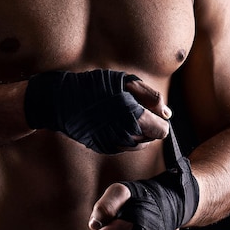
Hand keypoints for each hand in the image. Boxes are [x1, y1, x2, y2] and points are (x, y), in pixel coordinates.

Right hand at [24, 69, 169, 153]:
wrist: (62, 101)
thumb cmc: (94, 86)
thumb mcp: (125, 81)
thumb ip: (149, 96)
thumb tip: (166, 112)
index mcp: (135, 118)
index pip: (163, 131)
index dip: (159, 119)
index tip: (151, 110)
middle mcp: (127, 136)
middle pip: (151, 138)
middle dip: (149, 125)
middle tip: (134, 108)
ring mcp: (114, 144)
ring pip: (138, 144)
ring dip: (136, 131)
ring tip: (121, 114)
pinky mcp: (104, 148)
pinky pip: (123, 145)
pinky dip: (123, 135)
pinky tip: (111, 121)